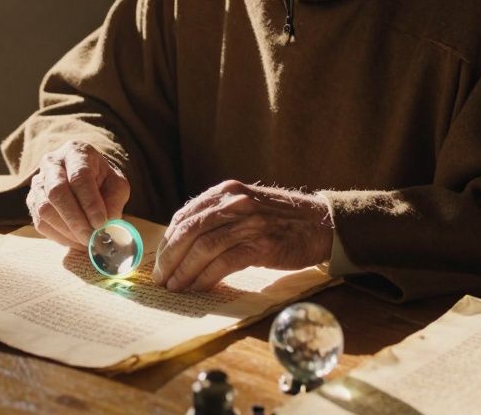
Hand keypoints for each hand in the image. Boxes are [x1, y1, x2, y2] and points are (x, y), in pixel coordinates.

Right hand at [26, 141, 129, 248]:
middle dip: (75, 219)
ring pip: (45, 209)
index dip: (90, 202)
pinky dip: (59, 236)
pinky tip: (75, 239)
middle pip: (56, 191)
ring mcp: (37, 181)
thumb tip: (107, 223)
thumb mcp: (116, 184)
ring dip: (67, 230)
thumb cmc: (102, 180)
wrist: (84, 179)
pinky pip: (40, 222)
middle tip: (91, 237)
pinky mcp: (31, 201)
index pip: (79, 176)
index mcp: (75, 152)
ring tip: (86, 240)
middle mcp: (51, 163)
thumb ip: (114, 201)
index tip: (101, 223)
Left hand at [152, 181, 332, 291]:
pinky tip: (197, 287)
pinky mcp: (261, 245)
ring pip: (202, 249)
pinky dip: (205, 278)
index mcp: (226, 192)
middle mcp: (234, 203)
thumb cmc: (280, 219)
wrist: (320, 223)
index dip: (168, 240)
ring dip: (183, 271)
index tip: (160, 260)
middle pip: (188, 232)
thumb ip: (218, 216)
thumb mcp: (246, 205)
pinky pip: (223, 263)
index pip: (185, 216)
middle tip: (160, 277)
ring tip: (174, 287)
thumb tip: (183, 242)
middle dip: (169, 257)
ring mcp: (248, 223)